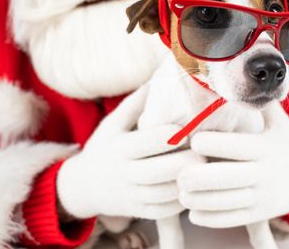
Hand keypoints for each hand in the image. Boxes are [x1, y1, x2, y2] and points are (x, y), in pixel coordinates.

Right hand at [57, 88, 204, 218]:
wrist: (82, 186)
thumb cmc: (104, 147)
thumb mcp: (113, 123)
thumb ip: (136, 103)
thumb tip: (159, 77)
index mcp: (119, 147)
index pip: (150, 140)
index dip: (174, 134)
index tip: (191, 126)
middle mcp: (123, 172)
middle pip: (159, 170)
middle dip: (186, 160)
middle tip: (205, 150)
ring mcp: (130, 195)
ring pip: (164, 193)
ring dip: (187, 181)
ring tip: (205, 168)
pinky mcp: (138, 211)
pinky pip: (163, 210)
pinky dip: (181, 201)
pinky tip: (193, 188)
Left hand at [178, 102, 288, 227]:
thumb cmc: (285, 144)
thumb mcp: (279, 122)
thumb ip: (261, 103)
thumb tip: (246, 73)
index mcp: (266, 147)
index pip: (237, 146)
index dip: (213, 143)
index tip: (193, 139)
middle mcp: (265, 172)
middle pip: (228, 178)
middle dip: (200, 177)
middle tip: (178, 172)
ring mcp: (262, 196)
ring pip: (226, 202)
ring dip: (199, 199)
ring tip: (181, 191)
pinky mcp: (258, 214)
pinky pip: (231, 219)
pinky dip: (209, 217)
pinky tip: (192, 210)